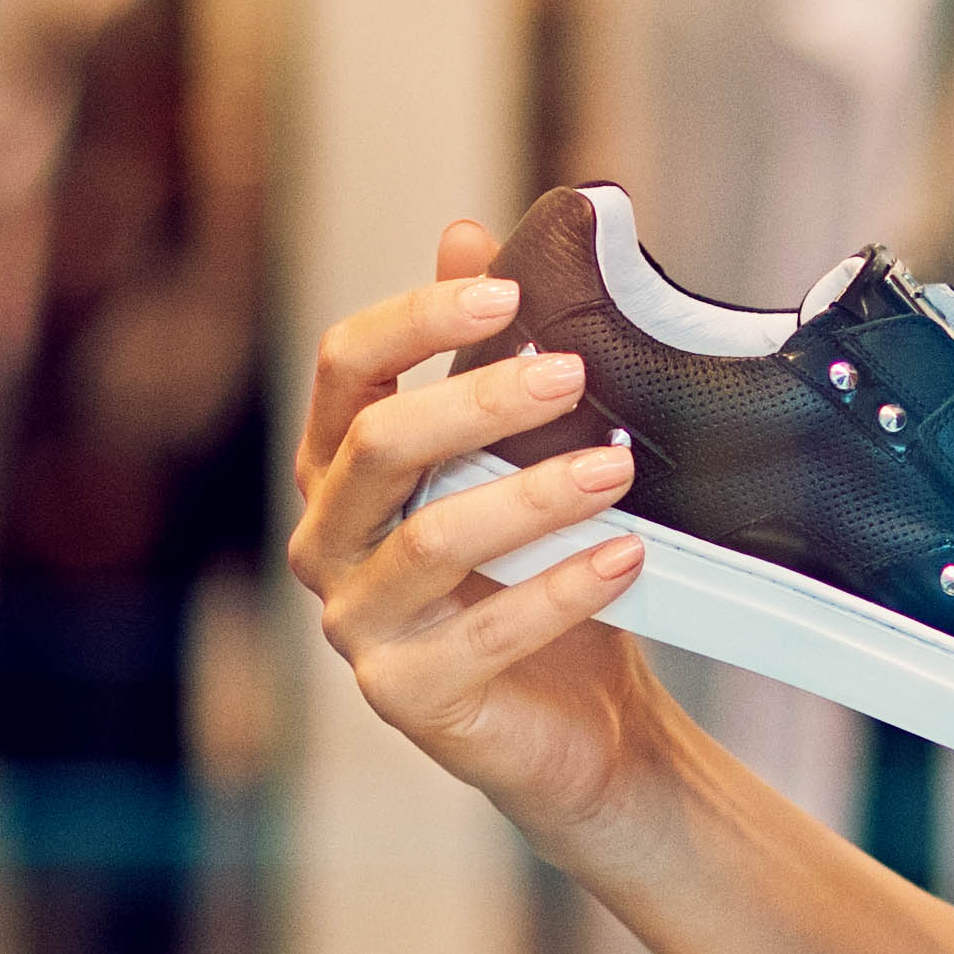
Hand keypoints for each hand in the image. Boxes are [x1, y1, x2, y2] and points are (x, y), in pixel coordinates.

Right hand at [287, 218, 667, 844]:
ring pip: (429, 538)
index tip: (506, 291)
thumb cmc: (538, 574)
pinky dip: (558, 590)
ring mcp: (356, 625)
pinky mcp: (404, 696)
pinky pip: (480, 635)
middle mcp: (329, 541)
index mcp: (343, 468)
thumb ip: (481, 354)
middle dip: (478, 400)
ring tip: (616, 469)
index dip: (415, 319)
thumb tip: (467, 231)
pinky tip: (623, 557)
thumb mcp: (515, 454)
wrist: (581, 721)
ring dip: (531, 495)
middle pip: (379, 446)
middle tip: (574, 373)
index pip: (345, 369)